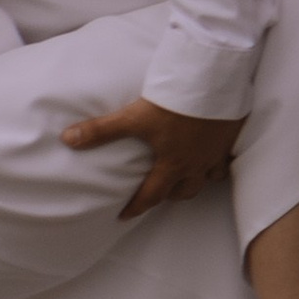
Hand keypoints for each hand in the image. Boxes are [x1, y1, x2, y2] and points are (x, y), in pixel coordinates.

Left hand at [61, 97, 244, 219]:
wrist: (213, 82)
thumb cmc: (174, 103)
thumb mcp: (133, 117)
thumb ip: (101, 130)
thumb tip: (69, 139)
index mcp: (172, 163)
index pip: (152, 195)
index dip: (136, 207)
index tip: (124, 215)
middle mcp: (196, 163)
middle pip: (184, 191)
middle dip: (169, 196)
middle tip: (157, 194)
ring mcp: (216, 152)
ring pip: (207, 178)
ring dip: (196, 181)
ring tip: (185, 176)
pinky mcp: (230, 137)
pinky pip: (226, 159)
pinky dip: (219, 162)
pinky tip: (213, 154)